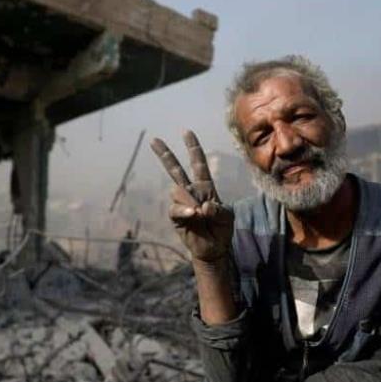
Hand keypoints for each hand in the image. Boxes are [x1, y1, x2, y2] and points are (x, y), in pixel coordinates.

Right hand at [150, 131, 233, 262]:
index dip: (193, 148)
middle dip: (165, 154)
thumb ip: (216, 210)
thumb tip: (200, 206)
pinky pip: (174, 208)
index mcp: (206, 187)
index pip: (198, 164)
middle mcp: (191, 192)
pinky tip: (192, 215)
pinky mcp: (176, 217)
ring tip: (199, 214)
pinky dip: (183, 210)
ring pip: (177, 190)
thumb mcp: (226, 217)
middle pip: (175, 169)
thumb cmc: (222, 230)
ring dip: (188, 200)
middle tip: (154, 139)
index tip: (186, 132)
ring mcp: (182, 204)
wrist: (214, 249)